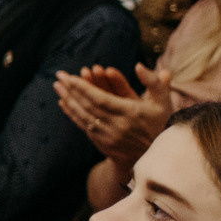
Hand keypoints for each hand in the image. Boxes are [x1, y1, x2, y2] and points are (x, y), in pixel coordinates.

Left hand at [54, 64, 171, 165]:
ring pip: (83, 116)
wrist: (156, 154)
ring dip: (68, 100)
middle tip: (59, 76)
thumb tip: (138, 65)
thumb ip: (153, 82)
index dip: (83, 88)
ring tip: (57, 86)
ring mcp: (108, 136)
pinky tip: (63, 102)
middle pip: (88, 106)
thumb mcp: (163, 101)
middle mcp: (117, 125)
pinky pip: (83, 125)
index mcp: (131, 113)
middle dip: (71, 90)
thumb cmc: (160, 122)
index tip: (70, 77)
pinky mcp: (102, 142)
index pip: (100, 99)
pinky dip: (72, 113)